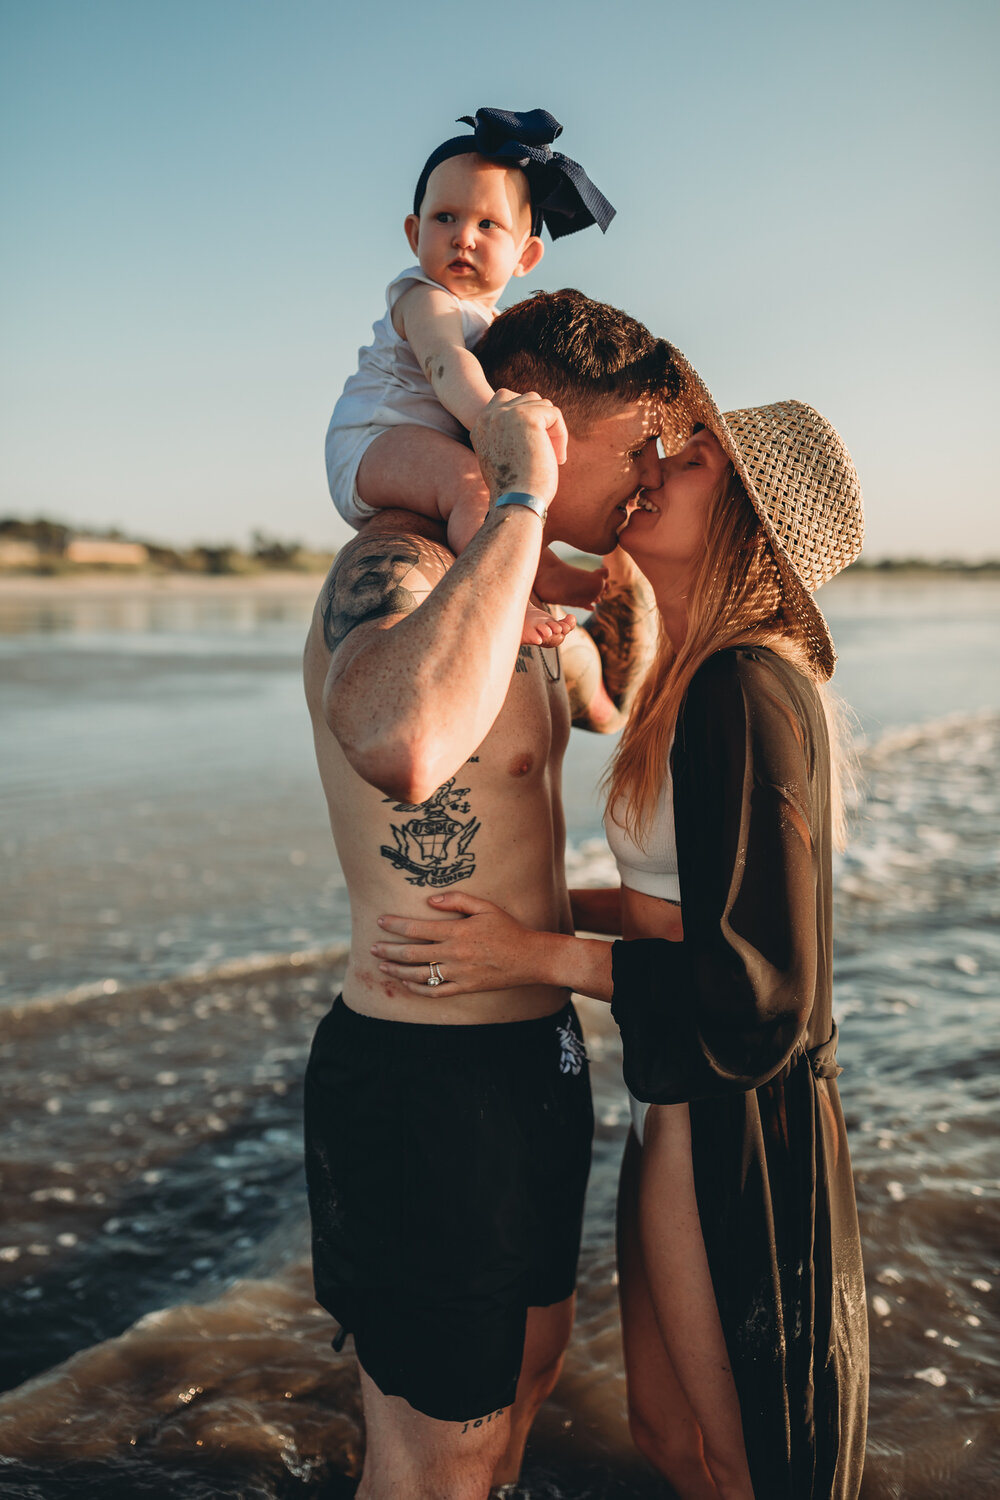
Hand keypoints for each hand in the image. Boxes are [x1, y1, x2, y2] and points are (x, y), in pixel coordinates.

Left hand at [371, 891, 546, 995]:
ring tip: (382, 966)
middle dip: (388, 950)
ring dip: (397, 971)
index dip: (395, 924)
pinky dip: (417, 989)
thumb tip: (431, 900)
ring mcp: (458, 973)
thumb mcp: (485, 907)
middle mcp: (454, 953)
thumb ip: (457, 900)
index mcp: (457, 931)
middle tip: (372, 947)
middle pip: (412, 953)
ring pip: (419, 975)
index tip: (380, 921)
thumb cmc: (508, 928)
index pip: (417, 927)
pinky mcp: (465, 988)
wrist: (529, 957)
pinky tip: (406, 983)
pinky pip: (435, 991)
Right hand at [471, 390, 566, 506]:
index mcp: (480, 425)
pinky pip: (554, 414)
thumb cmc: (514, 490)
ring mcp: (506, 414)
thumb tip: (534, 420)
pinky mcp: (527, 417)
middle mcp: (489, 415)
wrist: (516, 503)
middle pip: (526, 399)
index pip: (507, 400)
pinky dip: (561, 436)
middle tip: (546, 449)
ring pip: (542, 405)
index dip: (527, 418)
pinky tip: (558, 458)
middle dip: (542, 421)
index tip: (533, 445)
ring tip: (552, 456)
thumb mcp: (503, 458)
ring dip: (552, 429)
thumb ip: (509, 435)